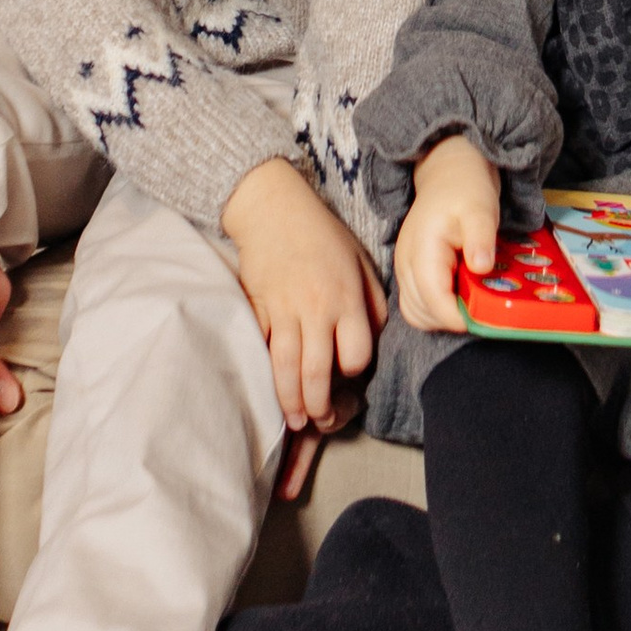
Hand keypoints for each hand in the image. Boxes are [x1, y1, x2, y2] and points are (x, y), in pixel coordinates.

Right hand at [221, 157, 387, 431]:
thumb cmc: (323, 235)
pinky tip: (269, 392)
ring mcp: (283, 311)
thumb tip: (373, 340)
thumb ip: (371, 304)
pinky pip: (262, 351)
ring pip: (286, 369)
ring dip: (291, 402)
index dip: (354, 372)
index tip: (351, 375)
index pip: (356, 353)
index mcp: (347, 297)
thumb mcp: (361, 262)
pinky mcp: (257, 309)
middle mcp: (316, 308)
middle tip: (321, 422)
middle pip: (318, 372)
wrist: (273, 208)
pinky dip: (266, 376)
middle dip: (320, 407)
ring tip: (296, 421)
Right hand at [391, 134, 503, 333]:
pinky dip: (436, 311)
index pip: (433, 301)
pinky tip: (458, 297)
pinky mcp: (409, 273)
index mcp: (422, 249)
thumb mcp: (481, 209)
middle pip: (423, 314)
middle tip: (481, 309)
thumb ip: (480, 238)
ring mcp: (404, 269)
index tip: (484, 318)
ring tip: (471, 302)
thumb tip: (481, 267)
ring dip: (444, 318)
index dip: (458, 317)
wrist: (448, 173)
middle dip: (453, 320)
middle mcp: (405, 263)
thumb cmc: (466, 190)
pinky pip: (417, 306)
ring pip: (417, 315)